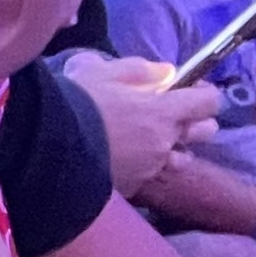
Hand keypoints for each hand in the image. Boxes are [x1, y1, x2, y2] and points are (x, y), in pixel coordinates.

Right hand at [51, 52, 225, 193]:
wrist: (46, 143)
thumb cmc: (76, 101)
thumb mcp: (103, 71)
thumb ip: (140, 70)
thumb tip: (165, 72)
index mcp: (163, 111)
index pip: (209, 101)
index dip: (204, 93)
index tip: (190, 89)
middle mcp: (165, 141)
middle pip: (206, 131)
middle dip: (196, 121)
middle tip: (171, 114)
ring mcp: (151, 167)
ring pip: (182, 158)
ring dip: (173, 148)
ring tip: (150, 142)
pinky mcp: (133, 186)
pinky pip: (149, 175)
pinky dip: (143, 167)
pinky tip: (124, 159)